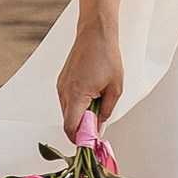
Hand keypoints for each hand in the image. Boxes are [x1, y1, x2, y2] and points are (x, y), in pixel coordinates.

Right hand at [57, 17, 123, 138]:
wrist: (96, 34)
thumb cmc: (106, 56)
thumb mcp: (115, 88)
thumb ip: (107, 110)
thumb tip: (100, 125)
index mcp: (76, 94)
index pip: (71, 127)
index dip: (79, 139)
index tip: (89, 144)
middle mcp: (64, 91)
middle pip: (68, 122)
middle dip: (82, 128)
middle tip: (98, 126)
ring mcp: (61, 86)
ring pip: (67, 112)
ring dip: (80, 115)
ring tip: (98, 105)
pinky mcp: (62, 81)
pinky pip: (67, 101)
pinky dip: (77, 105)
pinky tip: (92, 97)